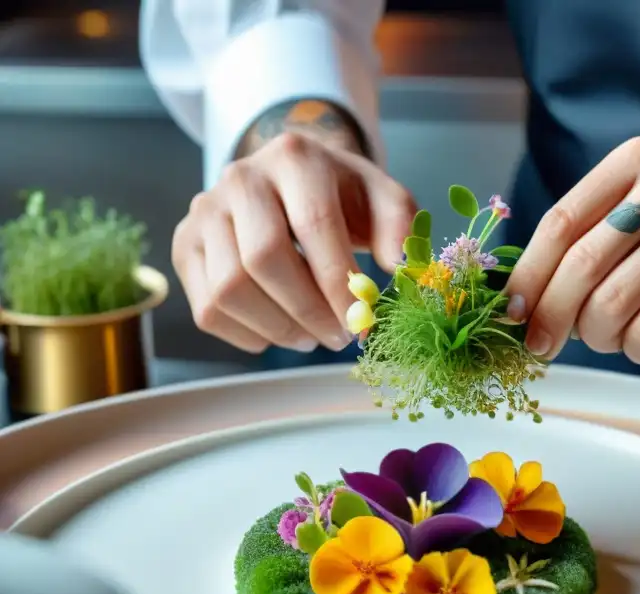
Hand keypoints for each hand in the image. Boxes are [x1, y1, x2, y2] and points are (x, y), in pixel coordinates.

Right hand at [172, 100, 415, 352]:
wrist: (291, 181)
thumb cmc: (343, 197)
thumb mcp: (382, 198)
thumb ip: (400, 227)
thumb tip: (402, 269)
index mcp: (295, 158)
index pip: (313, 224)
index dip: (337, 282)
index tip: (362, 322)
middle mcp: (240, 177)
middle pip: (263, 259)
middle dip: (308, 311)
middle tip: (339, 337)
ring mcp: (204, 211)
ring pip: (229, 289)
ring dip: (278, 329)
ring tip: (311, 336)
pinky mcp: (185, 246)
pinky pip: (206, 308)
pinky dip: (247, 335)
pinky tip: (279, 330)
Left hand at [504, 136, 639, 369]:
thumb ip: (589, 230)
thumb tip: (521, 301)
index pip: (562, 225)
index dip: (529, 279)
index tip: (513, 316)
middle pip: (589, 277)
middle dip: (559, 322)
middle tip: (548, 345)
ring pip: (631, 322)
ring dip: (617, 346)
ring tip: (628, 337)